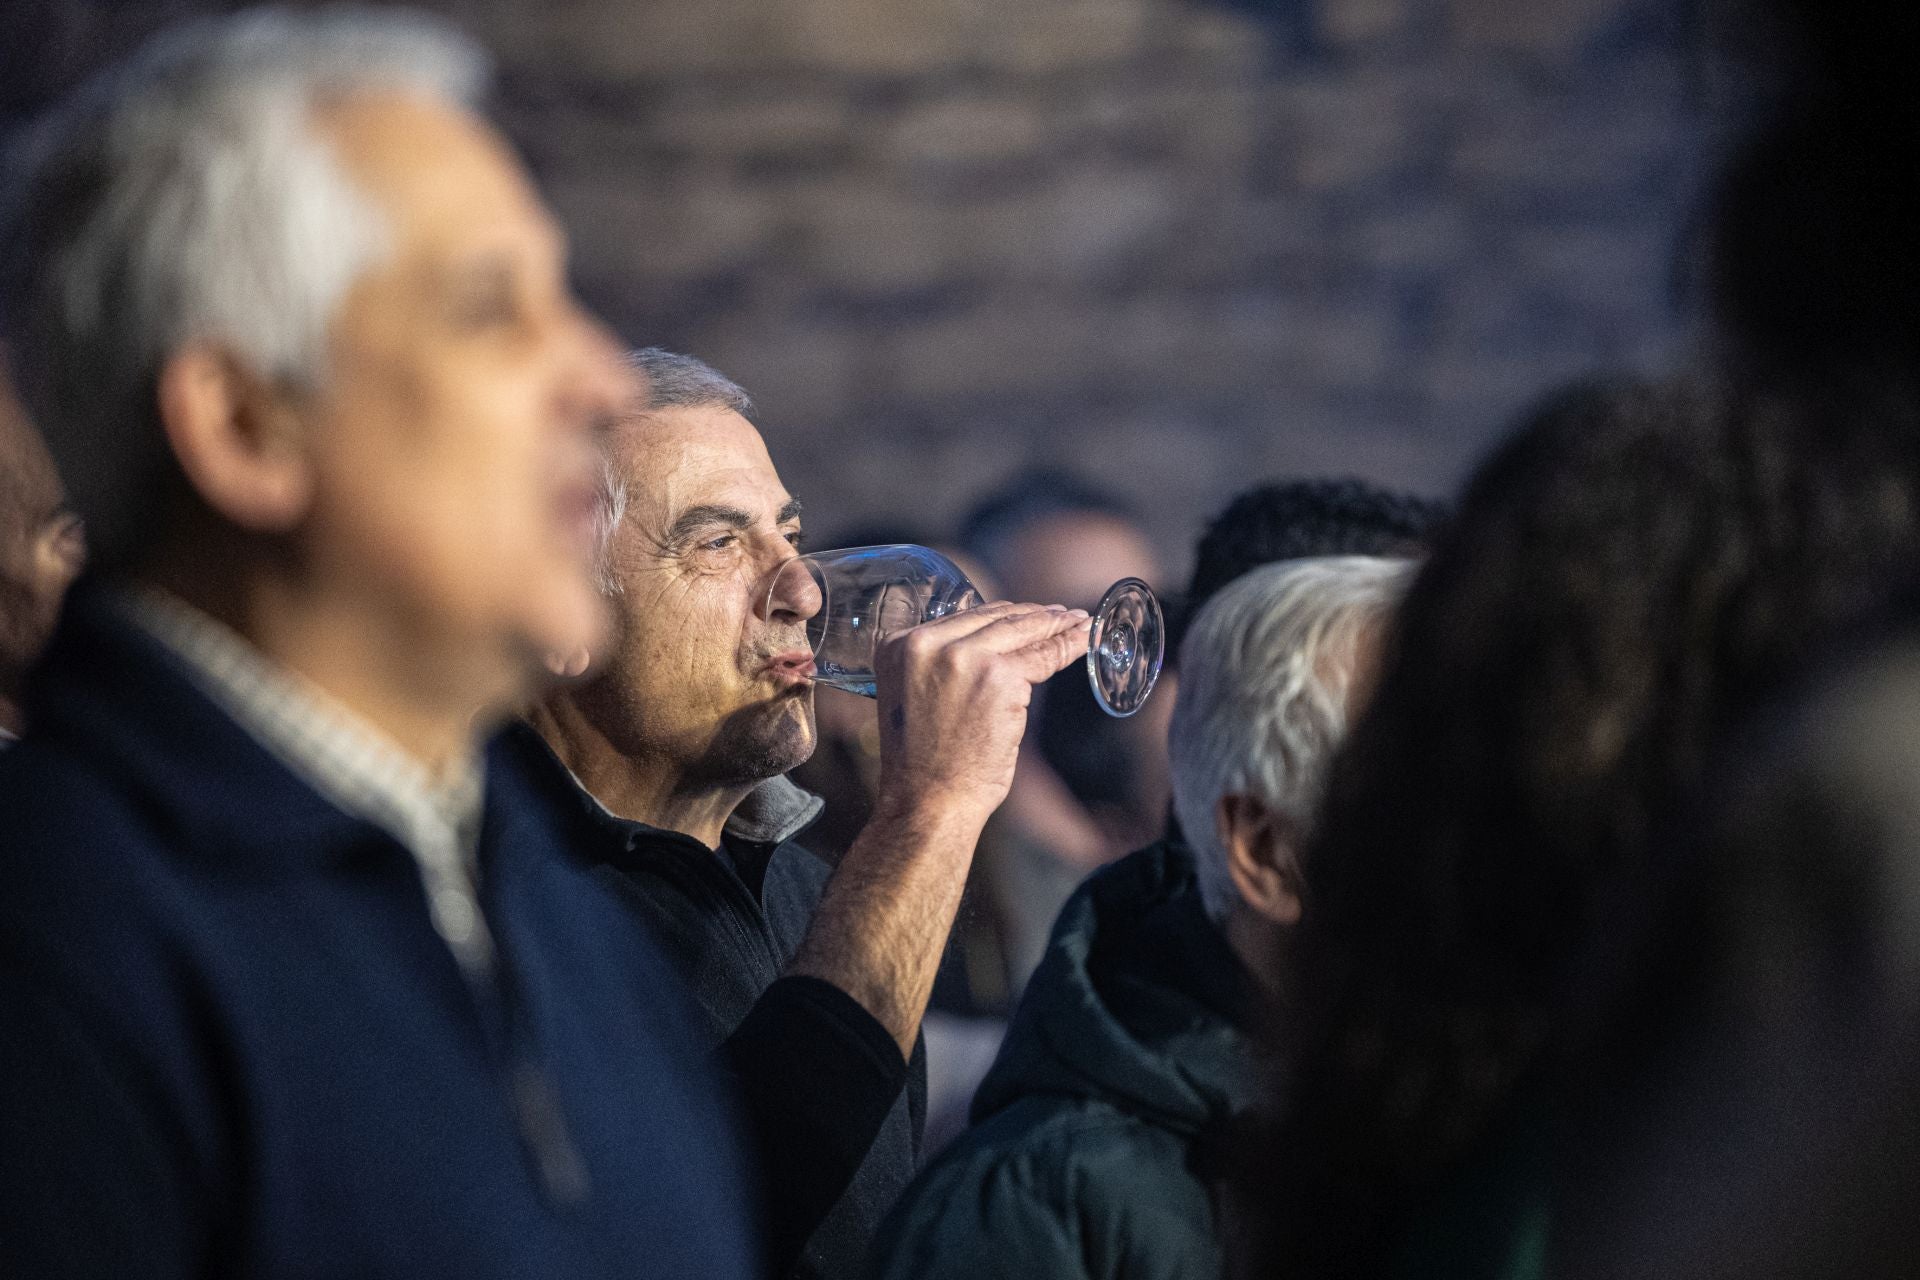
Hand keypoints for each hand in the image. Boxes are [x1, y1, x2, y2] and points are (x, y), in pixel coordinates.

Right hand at [870, 602, 1091, 819]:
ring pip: (1022, 631)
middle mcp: (928, 643)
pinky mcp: (999, 677)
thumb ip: (941, 666)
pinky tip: (1083, 639)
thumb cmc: (924, 764)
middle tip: (1063, 614)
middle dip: (1034, 615)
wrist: (927, 802)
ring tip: (1078, 622)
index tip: (1028, 612)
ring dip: (1057, 625)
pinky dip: (1068, 646)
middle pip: (995, 619)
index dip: (1002, 614)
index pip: (964, 618)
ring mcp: (965, 658)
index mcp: (900, 645)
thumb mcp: (917, 697)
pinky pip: (1043, 656)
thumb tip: (991, 645)